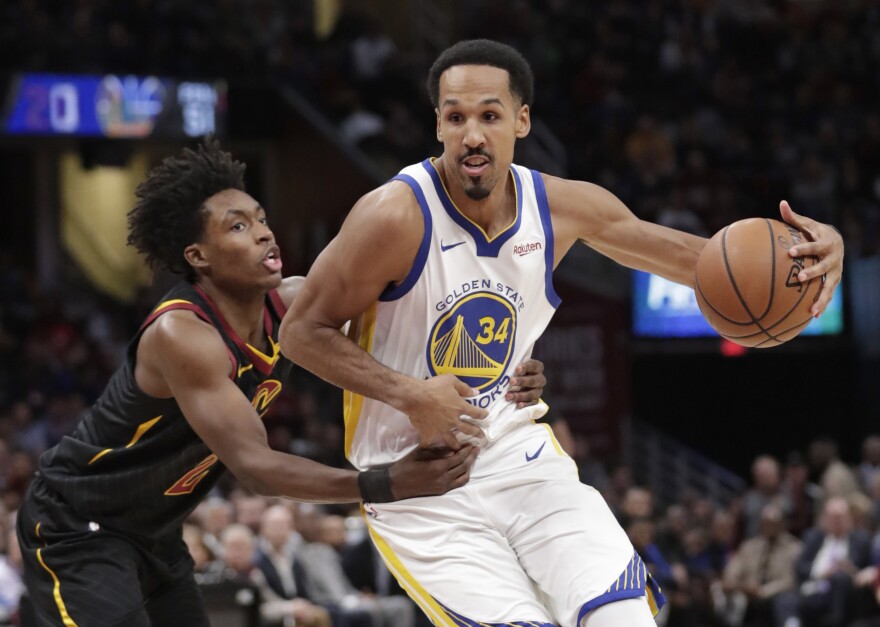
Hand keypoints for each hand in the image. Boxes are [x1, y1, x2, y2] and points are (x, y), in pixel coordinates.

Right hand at [389, 444, 478, 498]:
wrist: (397, 484)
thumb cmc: (406, 465)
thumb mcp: (420, 453)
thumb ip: (437, 451)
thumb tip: (453, 449)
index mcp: (438, 466)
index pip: (458, 457)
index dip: (467, 450)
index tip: (471, 443)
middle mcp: (443, 478)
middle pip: (463, 466)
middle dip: (471, 456)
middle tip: (476, 448)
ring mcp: (443, 486)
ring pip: (463, 476)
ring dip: (469, 466)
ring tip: (472, 458)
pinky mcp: (442, 491)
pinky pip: (458, 483)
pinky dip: (464, 476)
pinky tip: (464, 469)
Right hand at [404, 374, 487, 449]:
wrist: (414, 396)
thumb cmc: (433, 387)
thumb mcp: (451, 380)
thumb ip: (464, 388)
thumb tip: (477, 392)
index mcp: (460, 408)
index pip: (476, 413)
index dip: (482, 414)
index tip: (485, 415)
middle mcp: (453, 421)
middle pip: (468, 430)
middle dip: (477, 433)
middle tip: (481, 437)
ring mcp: (441, 429)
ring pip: (452, 441)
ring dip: (457, 445)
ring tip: (460, 449)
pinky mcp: (429, 434)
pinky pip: (430, 443)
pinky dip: (430, 446)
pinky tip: (430, 448)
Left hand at [505, 359, 546, 407]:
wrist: (517, 383)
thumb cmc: (514, 371)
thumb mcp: (514, 366)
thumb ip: (511, 365)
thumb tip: (499, 364)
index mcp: (537, 367)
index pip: (534, 366)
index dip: (527, 367)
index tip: (517, 369)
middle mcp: (540, 379)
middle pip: (534, 380)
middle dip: (522, 381)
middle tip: (511, 382)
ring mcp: (538, 390)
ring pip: (533, 393)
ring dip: (520, 395)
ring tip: (508, 396)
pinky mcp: (535, 399)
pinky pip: (533, 403)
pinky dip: (525, 404)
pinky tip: (518, 404)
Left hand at [779, 200, 843, 316]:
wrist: (837, 242)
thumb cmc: (815, 232)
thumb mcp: (807, 225)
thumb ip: (793, 217)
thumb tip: (781, 203)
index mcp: (825, 244)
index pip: (813, 246)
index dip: (803, 249)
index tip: (790, 253)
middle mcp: (833, 259)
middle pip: (823, 266)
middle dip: (813, 272)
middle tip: (800, 278)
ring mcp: (835, 272)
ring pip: (829, 286)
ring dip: (821, 298)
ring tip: (812, 311)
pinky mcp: (833, 281)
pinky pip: (827, 295)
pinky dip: (821, 305)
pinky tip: (812, 317)